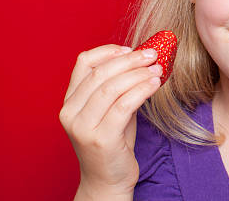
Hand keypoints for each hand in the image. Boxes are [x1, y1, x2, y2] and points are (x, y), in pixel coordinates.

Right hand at [59, 44, 161, 198]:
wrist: (108, 180)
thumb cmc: (114, 142)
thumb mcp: (112, 109)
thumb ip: (119, 87)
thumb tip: (144, 59)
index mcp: (70, 101)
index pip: (83, 63)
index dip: (108, 51)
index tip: (130, 48)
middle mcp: (70, 113)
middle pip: (100, 74)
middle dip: (130, 60)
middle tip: (152, 54)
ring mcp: (83, 127)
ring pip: (111, 88)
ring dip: (138, 74)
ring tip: (157, 68)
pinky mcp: (101, 139)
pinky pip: (123, 106)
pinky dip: (141, 90)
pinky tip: (155, 84)